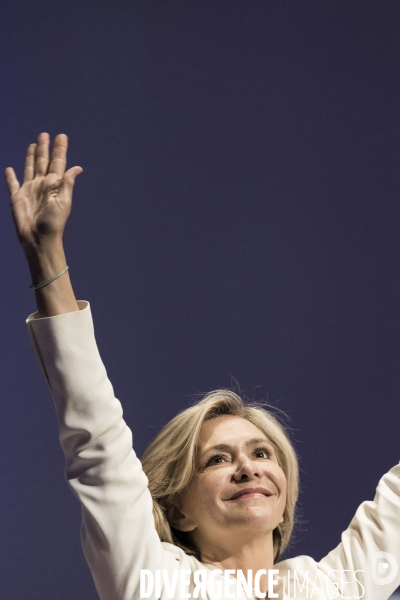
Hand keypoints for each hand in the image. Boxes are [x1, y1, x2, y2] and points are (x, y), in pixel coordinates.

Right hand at [4, 132, 81, 250]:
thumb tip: (77, 167)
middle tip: (45, 134)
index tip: (61, 136)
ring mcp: (29, 190)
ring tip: (33, 145)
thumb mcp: (64, 201)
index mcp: (54, 184)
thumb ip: (67, 183)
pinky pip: (12, 184)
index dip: (59, 150)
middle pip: (42, 161)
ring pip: (29, 168)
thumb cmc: (54, 222)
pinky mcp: (17, 197)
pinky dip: (10, 176)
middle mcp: (42, 185)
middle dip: (44, 148)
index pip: (57, 163)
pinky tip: (9, 169)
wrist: (39, 238)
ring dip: (30, 156)